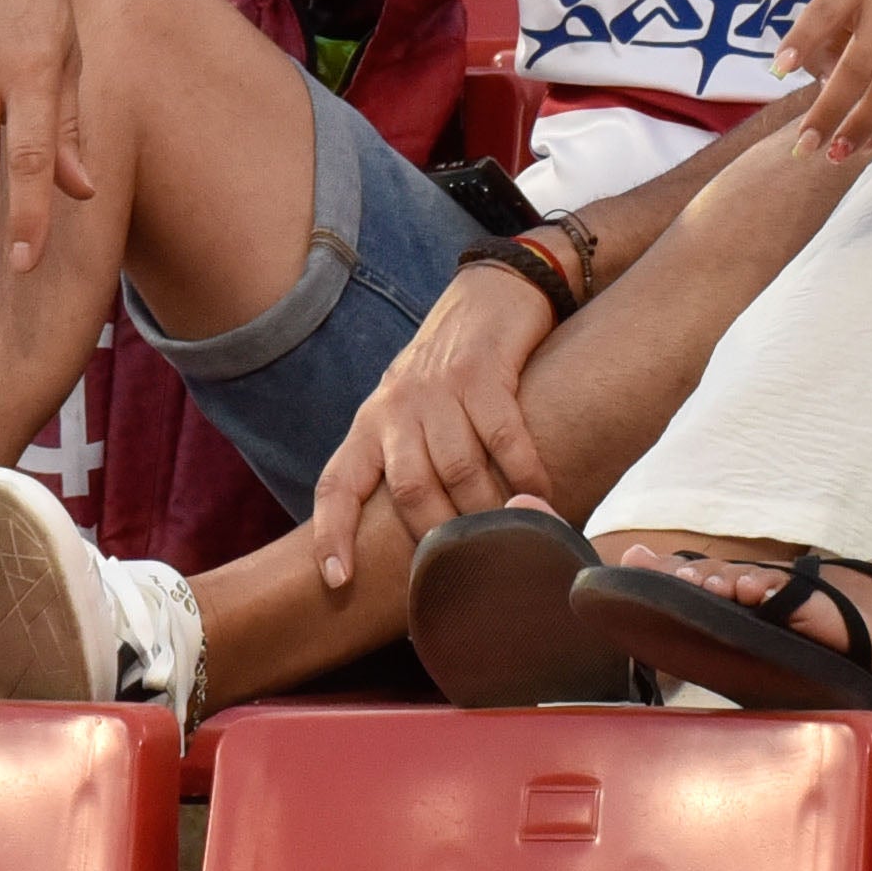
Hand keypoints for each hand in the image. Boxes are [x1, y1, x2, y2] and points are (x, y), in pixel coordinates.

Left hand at [303, 258, 563, 587]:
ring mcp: (439, 388)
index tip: (336, 580)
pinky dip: (524, 471)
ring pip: (457, 469)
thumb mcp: (409, 408)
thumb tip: (418, 536)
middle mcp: (397, 406)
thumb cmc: (450, 365)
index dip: (332, 533)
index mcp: (371, 422)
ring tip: (508, 539)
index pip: (337, 484)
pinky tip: (540, 494)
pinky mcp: (483, 371)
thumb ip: (405, 459)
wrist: (492, 290)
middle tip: (467, 568)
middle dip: (437, 534)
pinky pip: (503, 436)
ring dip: (486, 511)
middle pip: (408, 488)